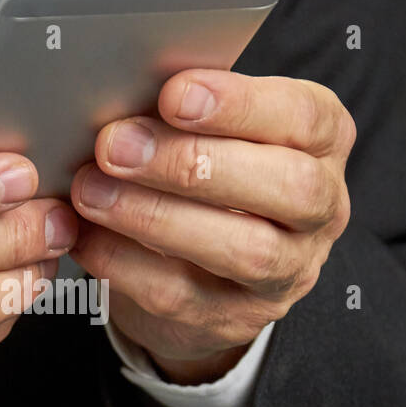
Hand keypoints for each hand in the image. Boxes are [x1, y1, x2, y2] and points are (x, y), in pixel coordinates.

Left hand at [69, 70, 353, 384]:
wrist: (210, 269)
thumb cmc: (208, 170)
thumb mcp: (212, 129)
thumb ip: (185, 109)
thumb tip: (117, 88)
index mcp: (321, 142)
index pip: (304, 117)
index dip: (241, 105)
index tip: (174, 94)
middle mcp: (321, 209)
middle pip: (287, 187)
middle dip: (194, 164)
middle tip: (116, 146)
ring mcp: (286, 272)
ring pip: (242, 249)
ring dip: (155, 216)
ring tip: (90, 190)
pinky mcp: (235, 318)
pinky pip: (181, 294)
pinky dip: (124, 261)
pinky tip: (84, 234)